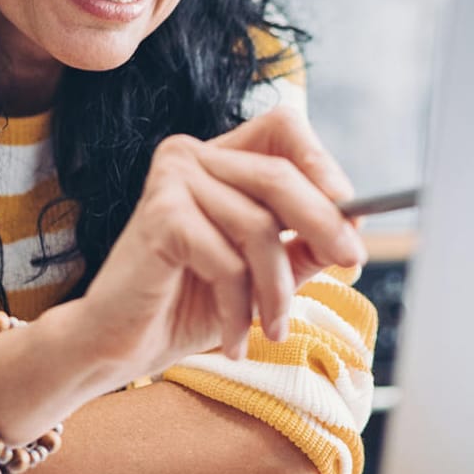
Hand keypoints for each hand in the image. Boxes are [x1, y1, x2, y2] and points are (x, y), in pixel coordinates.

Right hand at [75, 107, 366, 377]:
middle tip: (352, 263)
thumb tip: (358, 222)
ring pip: (259, 228)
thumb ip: (302, 245)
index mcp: (217, 159)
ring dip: (276, 291)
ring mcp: (172, 180)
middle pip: (280, 175)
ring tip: (272, 331)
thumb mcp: (261, 274)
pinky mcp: (160, 215)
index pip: (283, 127)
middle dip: (325, 224)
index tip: (354, 208)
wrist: (116, 346)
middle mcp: (191, 156)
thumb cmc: (185, 306)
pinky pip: (228, 260)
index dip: (322, 161)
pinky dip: (238, 307)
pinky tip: (233, 337)